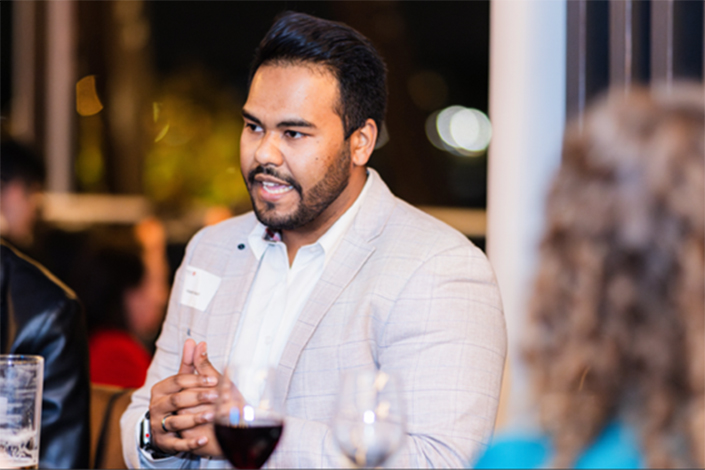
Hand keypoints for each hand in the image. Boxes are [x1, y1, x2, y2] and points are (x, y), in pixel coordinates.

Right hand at [148, 340, 220, 454]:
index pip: (178, 380)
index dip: (197, 379)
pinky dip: (191, 443)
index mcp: (161, 389)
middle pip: (177, 400)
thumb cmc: (177, 399)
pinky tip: (204, 439)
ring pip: (176, 421)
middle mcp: (156, 407)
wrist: (163, 428)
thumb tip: (194, 340)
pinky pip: (177, 444)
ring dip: (195, 418)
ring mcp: (158, 425)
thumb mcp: (182, 381)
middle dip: (198, 397)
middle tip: (218, 395)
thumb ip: (189, 363)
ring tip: (213, 415)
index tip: (215, 379)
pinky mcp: (165, 442)